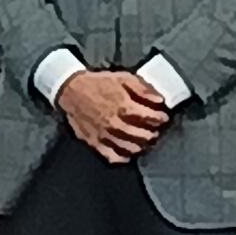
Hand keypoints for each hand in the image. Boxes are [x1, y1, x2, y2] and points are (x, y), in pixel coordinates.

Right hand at [54, 67, 170, 164]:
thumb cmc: (99, 83)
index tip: (163, 117)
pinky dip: (124, 156)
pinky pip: (113, 156)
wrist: (72, 90)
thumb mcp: (123, 78)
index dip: (160, 118)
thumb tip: (159, 100)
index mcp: (124, 107)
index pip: (150, 118)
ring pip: (131, 148)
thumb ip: (143, 89)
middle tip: (155, 130)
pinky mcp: (96, 142)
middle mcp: (116, 124)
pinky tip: (128, 151)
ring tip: (144, 141)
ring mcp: (106, 135)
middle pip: (143, 136)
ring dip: (142, 145)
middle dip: (153, 133)